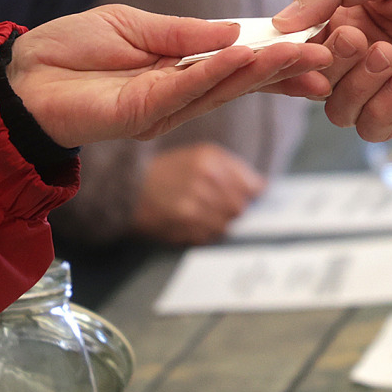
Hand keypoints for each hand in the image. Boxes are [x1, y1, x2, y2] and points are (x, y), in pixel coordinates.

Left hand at [8, 5, 332, 147]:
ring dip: (264, 69)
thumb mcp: (134, 25)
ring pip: (224, 87)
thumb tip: (237, 32)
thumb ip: (184, 32)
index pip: (239, 62)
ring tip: (299, 52)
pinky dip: (219, 72)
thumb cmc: (70, 49)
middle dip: (286, 68)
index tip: (317, 47)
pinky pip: (187, 90)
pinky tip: (247, 57)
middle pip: (243, 80)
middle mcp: (179, 93)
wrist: (19, 77)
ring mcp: (163, 108)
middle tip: (329, 56)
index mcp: (180, 67)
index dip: (277, 57)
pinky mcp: (142, 114)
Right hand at [131, 142, 266, 244]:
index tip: (249, 197)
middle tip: (220, 206)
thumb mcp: (201, 155)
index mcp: (212, 160)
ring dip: (219, 223)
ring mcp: (194, 205)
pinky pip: (209, 236)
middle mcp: (205, 181)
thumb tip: (261, 189)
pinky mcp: (184, 226)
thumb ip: (233, 170)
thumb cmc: (168, 170)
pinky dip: (205, 232)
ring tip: (203, 212)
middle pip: (241, 208)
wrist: (131, 187)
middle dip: (235, 210)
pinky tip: (193, 221)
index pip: (253, 187)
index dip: (253, 195)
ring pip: (227, 225)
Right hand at [268, 0, 391, 139]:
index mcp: (352, 12)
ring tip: (389, 53)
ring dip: (355, 84)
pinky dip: (380, 107)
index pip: (299, 41)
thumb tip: (279, 22)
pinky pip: (375, 127)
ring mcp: (390, 84)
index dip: (286, 49)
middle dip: (326, 64)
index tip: (287, 43)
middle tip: (356, 38)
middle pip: (313, 80)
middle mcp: (365, 51)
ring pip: (338, 109)